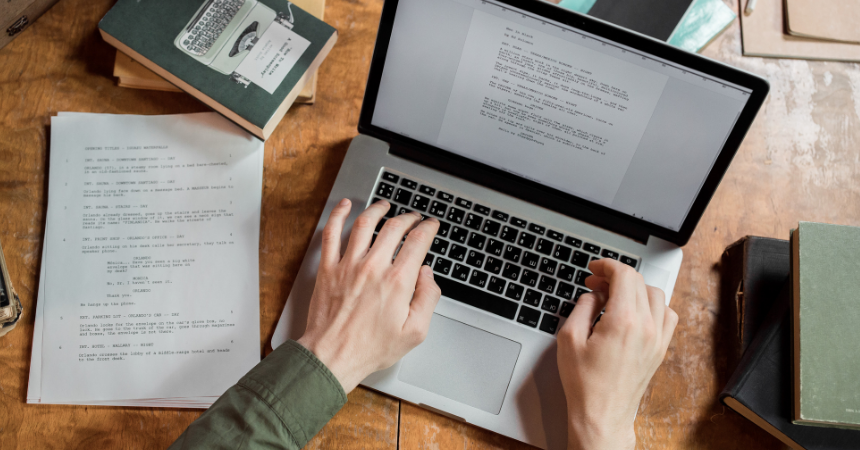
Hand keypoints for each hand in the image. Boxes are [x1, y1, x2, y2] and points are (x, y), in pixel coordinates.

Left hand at [297, 198, 441, 392]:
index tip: (430, 226)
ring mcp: (348, 266)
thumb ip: (428, 299)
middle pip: (394, 228)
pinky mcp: (328, 269)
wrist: (332, 356)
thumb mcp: (415, 332)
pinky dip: (338, 215)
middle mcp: (373, 268)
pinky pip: (331, 234)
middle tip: (413, 218)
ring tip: (385, 206)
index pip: (417, 242)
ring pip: (364, 224)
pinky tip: (345, 206)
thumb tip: (428, 275)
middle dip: (408, 218)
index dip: (428, 229)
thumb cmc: (371, 348)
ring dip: (377, 210)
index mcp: (397, 282)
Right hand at [557, 259, 677, 449]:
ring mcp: (657, 338)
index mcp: (623, 322)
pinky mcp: (660, 349)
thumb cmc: (585, 384)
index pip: (624, 276)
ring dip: (635, 289)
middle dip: (616, 276)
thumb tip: (593, 294)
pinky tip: (635, 311)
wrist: (602, 415)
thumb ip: (582, 307)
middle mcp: (646, 327)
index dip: (607, 265)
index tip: (595, 269)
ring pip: (656, 295)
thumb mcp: (569, 338)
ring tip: (614, 296)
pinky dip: (652, 305)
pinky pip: (667, 315)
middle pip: (639, 282)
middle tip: (596, 283)